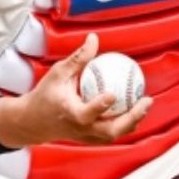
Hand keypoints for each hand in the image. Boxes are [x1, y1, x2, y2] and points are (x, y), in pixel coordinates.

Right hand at [0, 33, 152, 148]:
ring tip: (145, 105)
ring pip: (114, 135)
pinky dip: (125, 124)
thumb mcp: (59, 73)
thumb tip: (94, 38)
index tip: (113, 93)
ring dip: (132, 122)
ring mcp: (86, 137)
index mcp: (70, 114)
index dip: (101, 105)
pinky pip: (111, 134)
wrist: (32, 122)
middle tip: (146, 101)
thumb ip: (79, 58)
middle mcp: (80, 129)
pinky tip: (135, 111)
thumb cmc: (45, 95)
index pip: (87, 112)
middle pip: (110, 130)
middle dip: (132, 118)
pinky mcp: (89, 139)